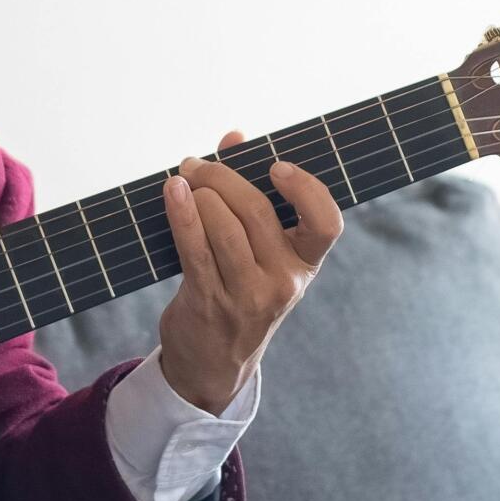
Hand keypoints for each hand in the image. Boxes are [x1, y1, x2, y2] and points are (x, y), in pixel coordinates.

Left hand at [156, 126, 344, 412]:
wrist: (213, 363)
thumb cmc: (237, 291)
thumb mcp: (259, 253)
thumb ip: (250, 192)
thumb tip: (234, 137)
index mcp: (304, 264)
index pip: (326, 224)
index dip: (306, 190)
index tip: (276, 167)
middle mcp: (283, 281)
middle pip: (258, 213)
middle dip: (224, 177)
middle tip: (198, 165)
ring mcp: (247, 295)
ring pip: (224, 227)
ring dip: (200, 193)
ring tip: (183, 180)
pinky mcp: (210, 301)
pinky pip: (195, 248)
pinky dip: (182, 213)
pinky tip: (173, 193)